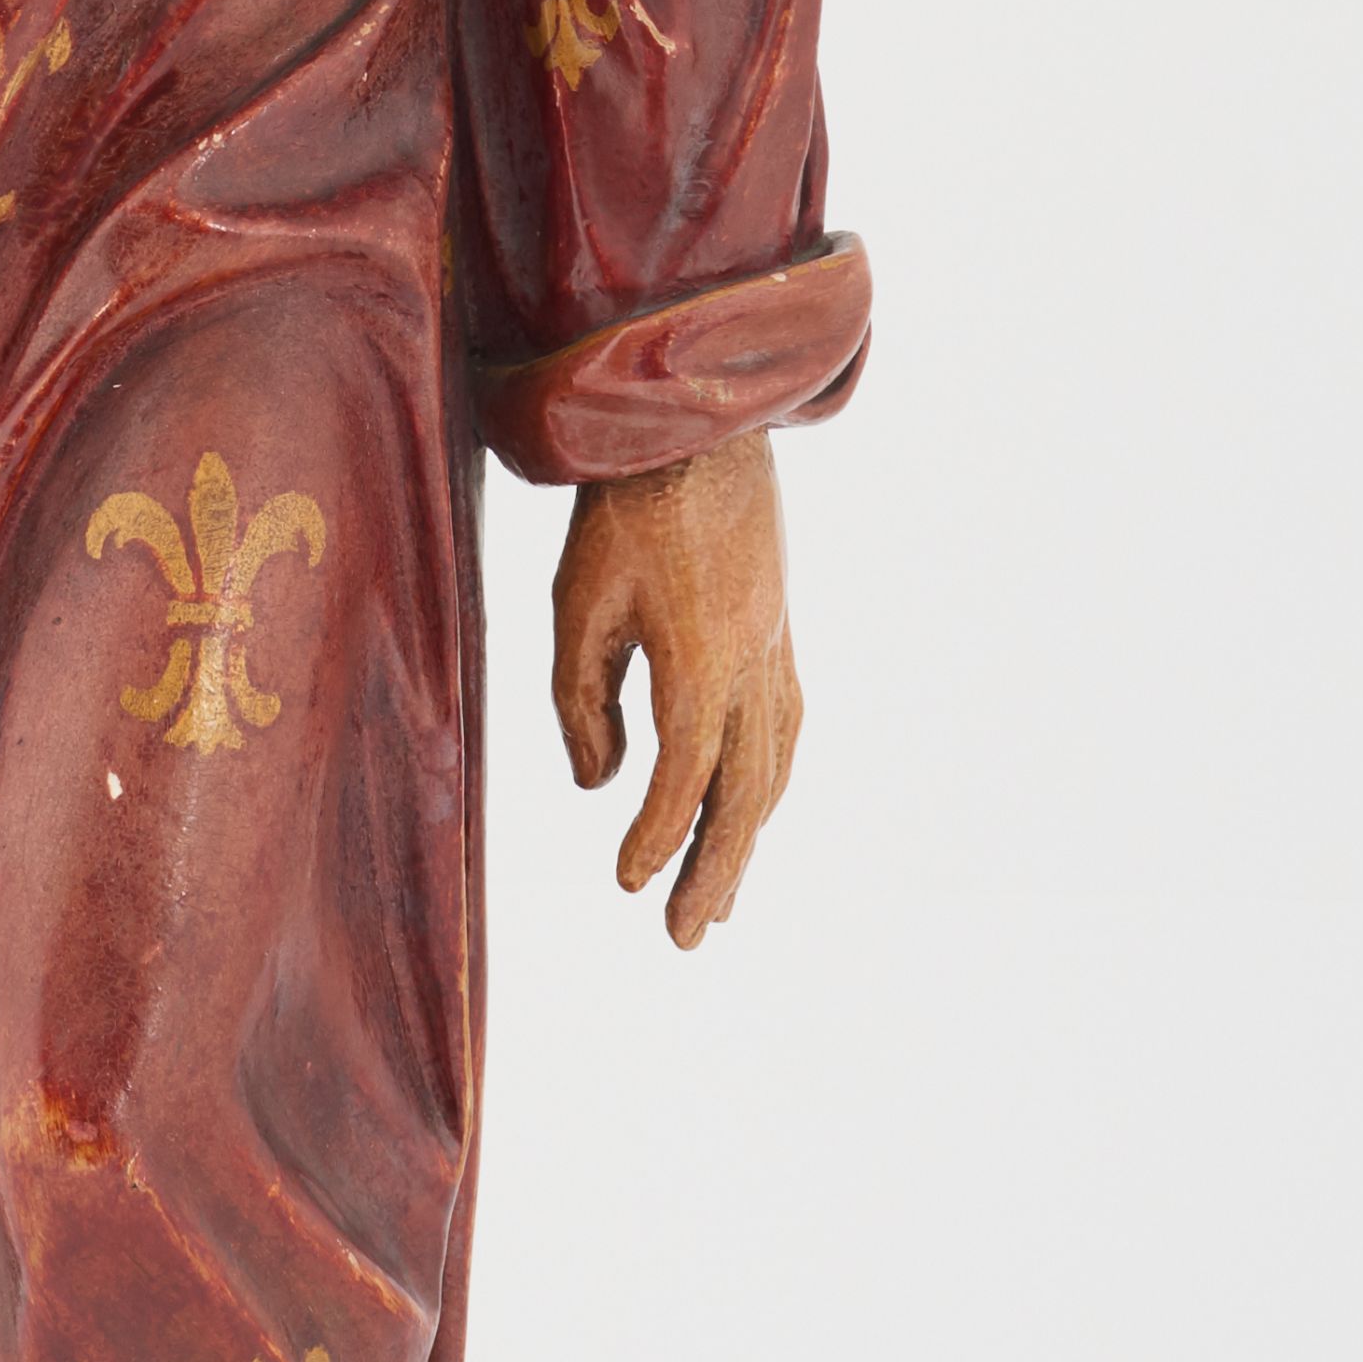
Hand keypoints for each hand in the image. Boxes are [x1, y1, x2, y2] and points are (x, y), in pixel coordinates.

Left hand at [551, 436, 801, 947]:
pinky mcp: (779, 634)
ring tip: (720, 901)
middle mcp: (755, 662)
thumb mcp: (577, 600)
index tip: (627, 883)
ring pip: (773, 767)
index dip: (658, 836)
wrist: (700, 422)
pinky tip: (748, 810)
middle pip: (745, 792)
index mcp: (702, 656)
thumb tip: (597, 783)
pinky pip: (785, 729)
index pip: (685, 773)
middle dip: (715, 870)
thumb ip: (581, 698)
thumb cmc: (622, 507)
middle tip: (685, 939)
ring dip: (745, 838)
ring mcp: (777, 648)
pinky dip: (766, 784)